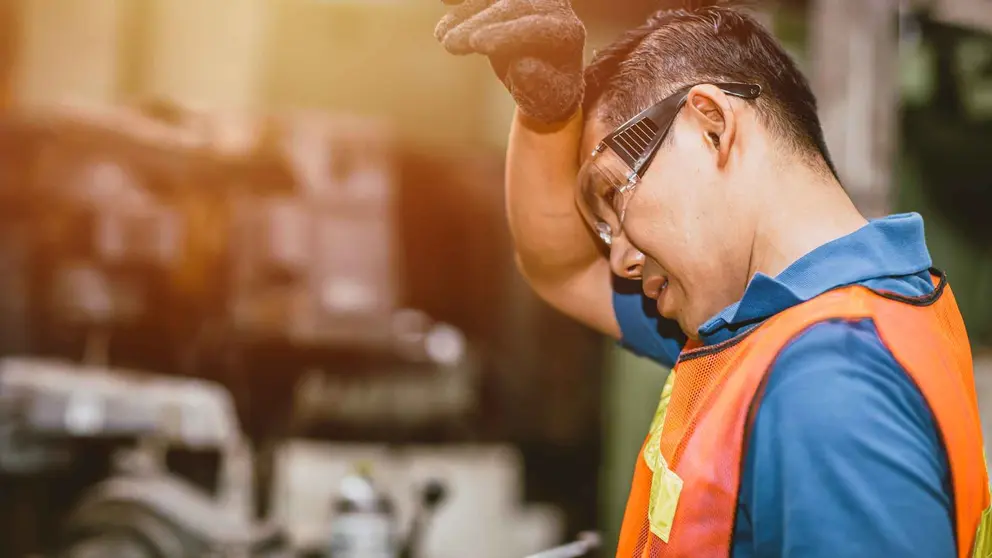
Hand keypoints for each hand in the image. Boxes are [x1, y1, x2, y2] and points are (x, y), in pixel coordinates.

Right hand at [435, 0, 585, 123]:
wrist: (543, 80)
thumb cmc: (546, 93)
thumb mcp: (545, 99)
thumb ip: (537, 84)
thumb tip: (523, 65)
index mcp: (567, 33)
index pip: (537, 28)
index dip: (506, 33)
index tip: (477, 43)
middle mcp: (552, 7)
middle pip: (512, 6)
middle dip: (478, 22)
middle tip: (450, 44)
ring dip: (466, 10)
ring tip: (441, 35)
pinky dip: (464, 0)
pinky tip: (445, 2)